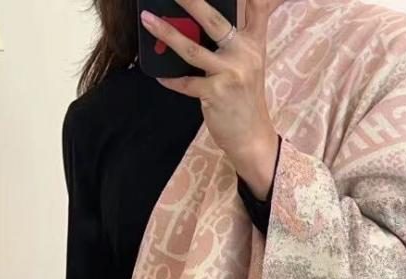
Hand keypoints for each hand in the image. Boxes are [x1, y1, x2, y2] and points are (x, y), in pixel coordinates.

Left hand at [141, 0, 282, 199]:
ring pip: (192, 48)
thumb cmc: (244, 100)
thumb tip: (198, 24)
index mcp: (254, 44)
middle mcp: (244, 54)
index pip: (257, 8)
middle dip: (190, 1)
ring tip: (148, 20)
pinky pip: (185, 82)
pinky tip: (160, 75)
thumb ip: (233, 43)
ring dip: (166, 33)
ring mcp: (230, 74)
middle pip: (214, 19)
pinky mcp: (216, 94)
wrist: (252, 138)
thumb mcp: (248, 66)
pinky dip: (170, 79)